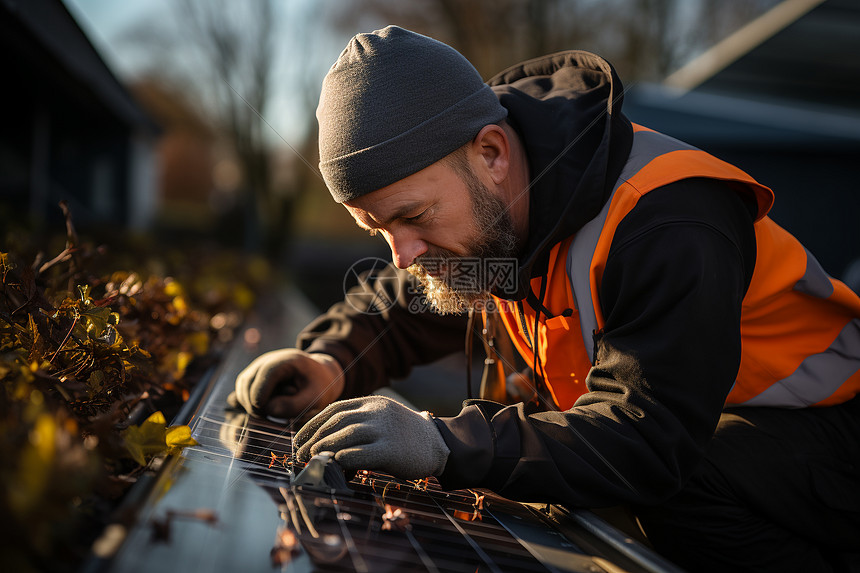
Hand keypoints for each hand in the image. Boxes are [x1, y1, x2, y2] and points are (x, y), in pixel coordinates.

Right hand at [228, 349, 343, 418]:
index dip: (259, 393)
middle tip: (266, 418)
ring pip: (243, 387)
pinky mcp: (254, 376)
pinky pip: (243, 392)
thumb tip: (268, 409)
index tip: (261, 411)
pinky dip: (249, 403)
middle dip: (254, 402)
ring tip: (268, 414)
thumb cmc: (318, 388)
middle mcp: (270, 359)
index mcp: (288, 360)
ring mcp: (259, 367)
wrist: (318, 378)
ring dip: (251, 404)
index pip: (266, 372)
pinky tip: (264, 410)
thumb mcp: (315, 398)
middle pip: (249, 380)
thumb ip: (294, 405)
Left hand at [294, 396, 449, 478]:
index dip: (312, 424)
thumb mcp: (380, 420)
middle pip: (337, 422)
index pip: (334, 409)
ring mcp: (385, 429)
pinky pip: (363, 453)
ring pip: (346, 434)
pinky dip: (345, 458)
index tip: (299, 439)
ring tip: (313, 460)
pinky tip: (335, 464)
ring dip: (324, 448)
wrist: (439, 444)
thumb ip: (357, 424)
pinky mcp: (392, 449)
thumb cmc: (403, 436)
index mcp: (372, 402)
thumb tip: (323, 444)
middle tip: (301, 455)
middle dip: (314, 439)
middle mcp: (377, 412)